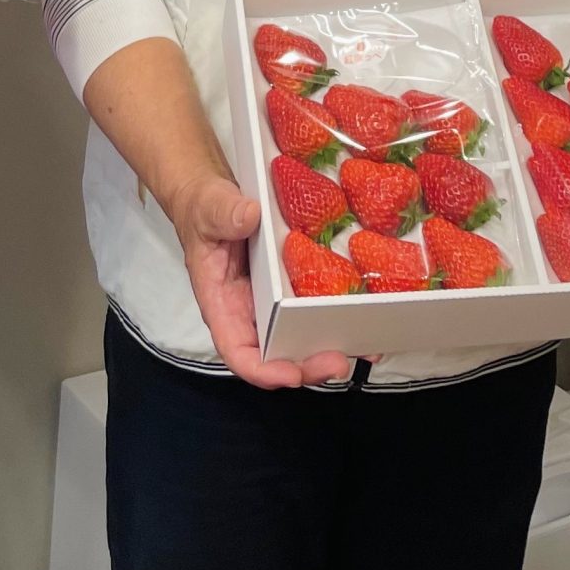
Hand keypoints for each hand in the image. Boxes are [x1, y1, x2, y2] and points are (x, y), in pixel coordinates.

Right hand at [166, 170, 351, 390]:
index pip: (238, 351)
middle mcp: (249, 309)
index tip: (291, 374)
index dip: (264, 370)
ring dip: (328, 345)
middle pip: (276, 352)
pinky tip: (364, 313)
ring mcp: (273, 299)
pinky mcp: (291, 282)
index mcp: (222, 303)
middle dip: (307, 365)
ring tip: (363, 348)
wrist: (215, 196)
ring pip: (298, 335)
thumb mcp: (208, 207)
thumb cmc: (204, 209)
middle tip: (338, 362)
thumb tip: (248, 216)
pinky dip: (336, 314)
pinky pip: (311, 304)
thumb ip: (223, 214)